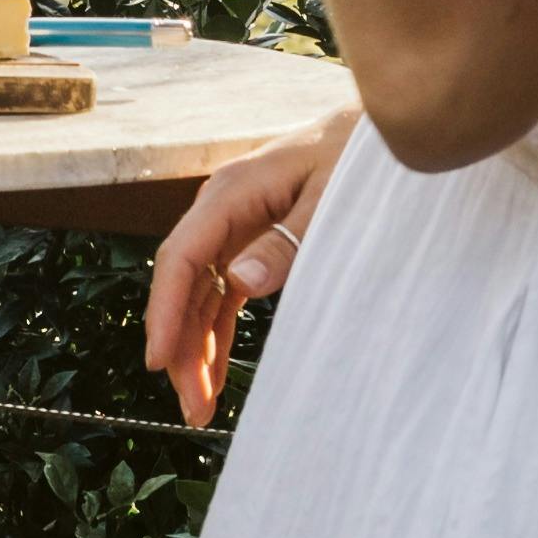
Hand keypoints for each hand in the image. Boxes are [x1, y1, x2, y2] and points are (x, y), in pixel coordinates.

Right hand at [145, 119, 354, 425]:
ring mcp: (234, 225)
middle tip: (192, 406)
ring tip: (199, 405)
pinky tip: (213, 371)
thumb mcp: (333, 198)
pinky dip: (215, 331)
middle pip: (184, 283)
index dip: (166, 312)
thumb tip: (240, 281)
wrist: (378, 130)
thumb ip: (290, 239)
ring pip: (199, 293)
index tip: (160, 362)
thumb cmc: (358, 158)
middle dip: (181, 346)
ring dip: (195, 346)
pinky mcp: (252, 239)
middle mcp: (223, 208)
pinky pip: (222, 291)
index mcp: (232, 192)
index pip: (182, 257)